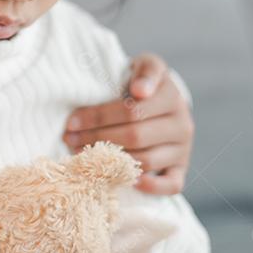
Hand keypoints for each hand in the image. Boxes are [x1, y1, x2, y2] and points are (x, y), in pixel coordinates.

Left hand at [64, 52, 194, 194]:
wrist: (162, 101)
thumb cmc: (144, 83)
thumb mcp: (146, 66)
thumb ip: (145, 71)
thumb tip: (140, 90)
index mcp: (172, 97)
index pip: (132, 110)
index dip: (98, 117)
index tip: (71, 121)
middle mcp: (182, 124)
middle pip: (135, 136)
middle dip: (97, 138)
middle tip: (69, 139)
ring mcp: (183, 149)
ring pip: (146, 160)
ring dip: (111, 162)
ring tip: (83, 156)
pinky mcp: (181, 169)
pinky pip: (172, 185)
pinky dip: (150, 187)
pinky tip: (124, 180)